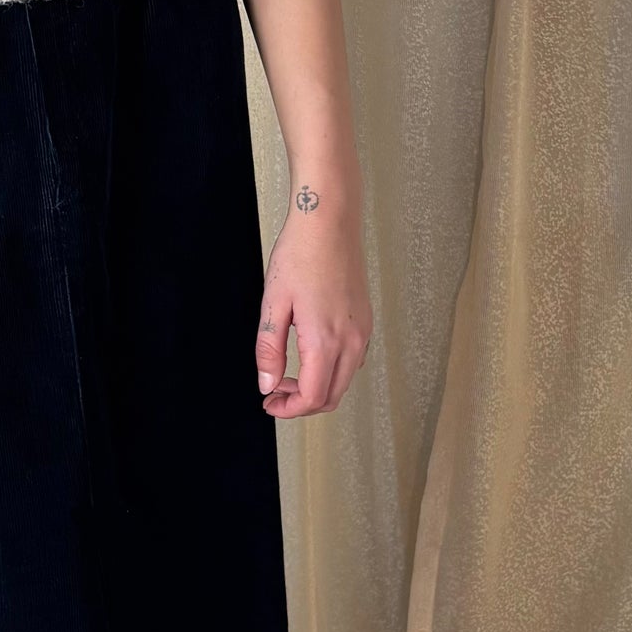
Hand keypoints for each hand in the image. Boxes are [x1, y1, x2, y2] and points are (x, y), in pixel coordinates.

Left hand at [255, 194, 371, 417]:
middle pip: (332, 397)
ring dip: (317, 388)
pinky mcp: (365, 321)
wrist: (330, 221)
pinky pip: (352, 361)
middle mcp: (351, 341)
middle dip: (302, 404)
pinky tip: (309, 356)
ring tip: (287, 374)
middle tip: (274, 392)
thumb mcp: (273, 303)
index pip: (313, 397)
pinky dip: (331, 371)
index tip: (269, 403)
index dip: (289, 409)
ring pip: (344, 381)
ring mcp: (363, 332)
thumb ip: (269, 349)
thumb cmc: (300, 254)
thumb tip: (266, 383)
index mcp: (325, 340)